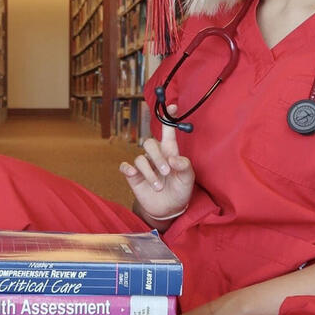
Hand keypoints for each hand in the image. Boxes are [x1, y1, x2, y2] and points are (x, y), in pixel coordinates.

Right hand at [119, 107, 194, 224]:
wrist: (169, 209)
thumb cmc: (180, 190)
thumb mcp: (188, 179)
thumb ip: (185, 167)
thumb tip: (173, 159)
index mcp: (170, 151)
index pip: (168, 130)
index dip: (169, 117)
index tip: (173, 104)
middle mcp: (156, 155)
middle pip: (149, 142)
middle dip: (157, 157)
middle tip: (166, 172)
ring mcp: (144, 165)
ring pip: (140, 158)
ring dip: (149, 173)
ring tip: (158, 187)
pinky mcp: (133, 176)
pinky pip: (126, 167)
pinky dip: (128, 169)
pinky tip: (134, 175)